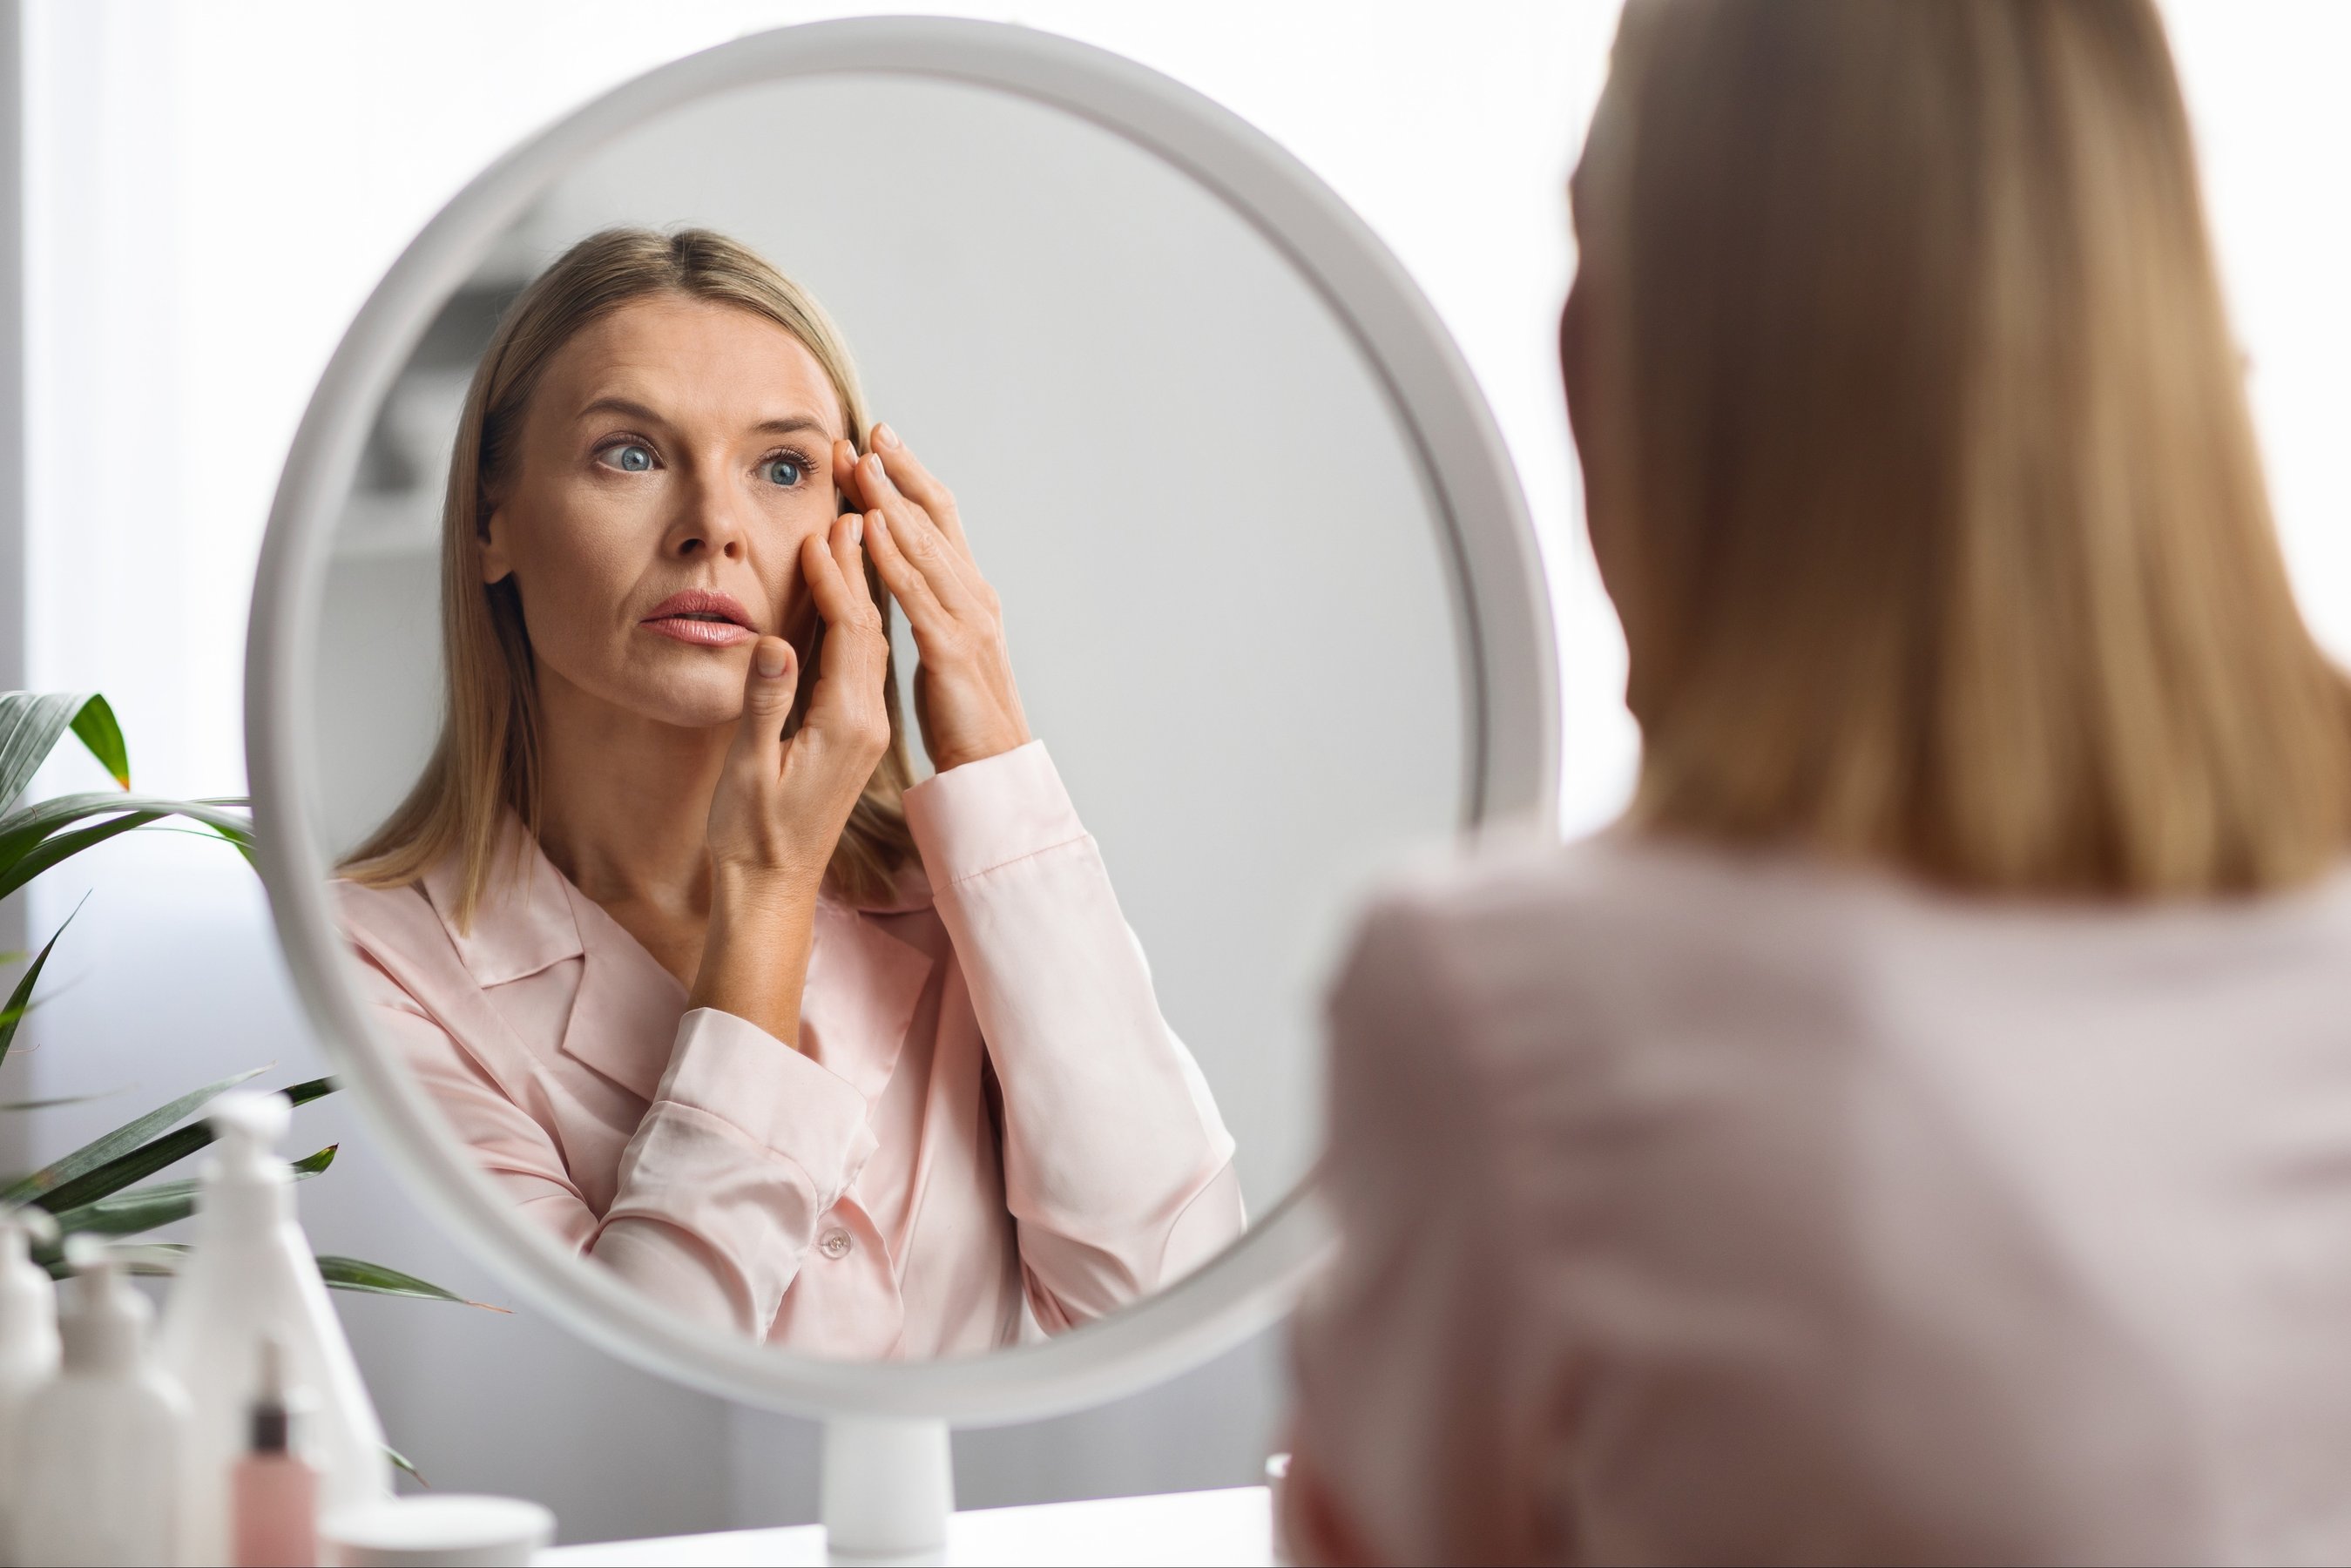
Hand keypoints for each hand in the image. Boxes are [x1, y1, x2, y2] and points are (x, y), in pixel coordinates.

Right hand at [691, 515, 890, 1047]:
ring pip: (869, 638)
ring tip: (853, 523)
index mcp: (847, 725)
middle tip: (854, 499)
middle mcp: (866, 721)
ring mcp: (862, 725)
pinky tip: (843, 587)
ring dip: (861, 581)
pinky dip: (851, 614)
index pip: (852, 634)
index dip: (840, 578)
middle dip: (863, 562)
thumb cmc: (751, 835)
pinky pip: (859, 658)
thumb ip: (766, 705)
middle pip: (871, 624)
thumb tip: (776, 645)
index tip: (828, 528)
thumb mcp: (750, 770)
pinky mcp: (851, 730)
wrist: (772, 888)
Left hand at [837, 424, 1031, 773]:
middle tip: (866, 433)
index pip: (939, 521)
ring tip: (861, 463)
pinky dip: (893, 555)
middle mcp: (974, 596)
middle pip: (934, 519)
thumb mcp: (943, 649)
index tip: (879, 442)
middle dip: (899, 473)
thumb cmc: (963, 716)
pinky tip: (870, 526)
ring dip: (890, 499)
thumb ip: (925, 609)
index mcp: (970, 595)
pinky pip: (915, 593)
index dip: (910, 478)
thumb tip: (899, 575)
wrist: (992, 767)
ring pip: (924, 546)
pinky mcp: (950, 649)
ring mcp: (966, 620)